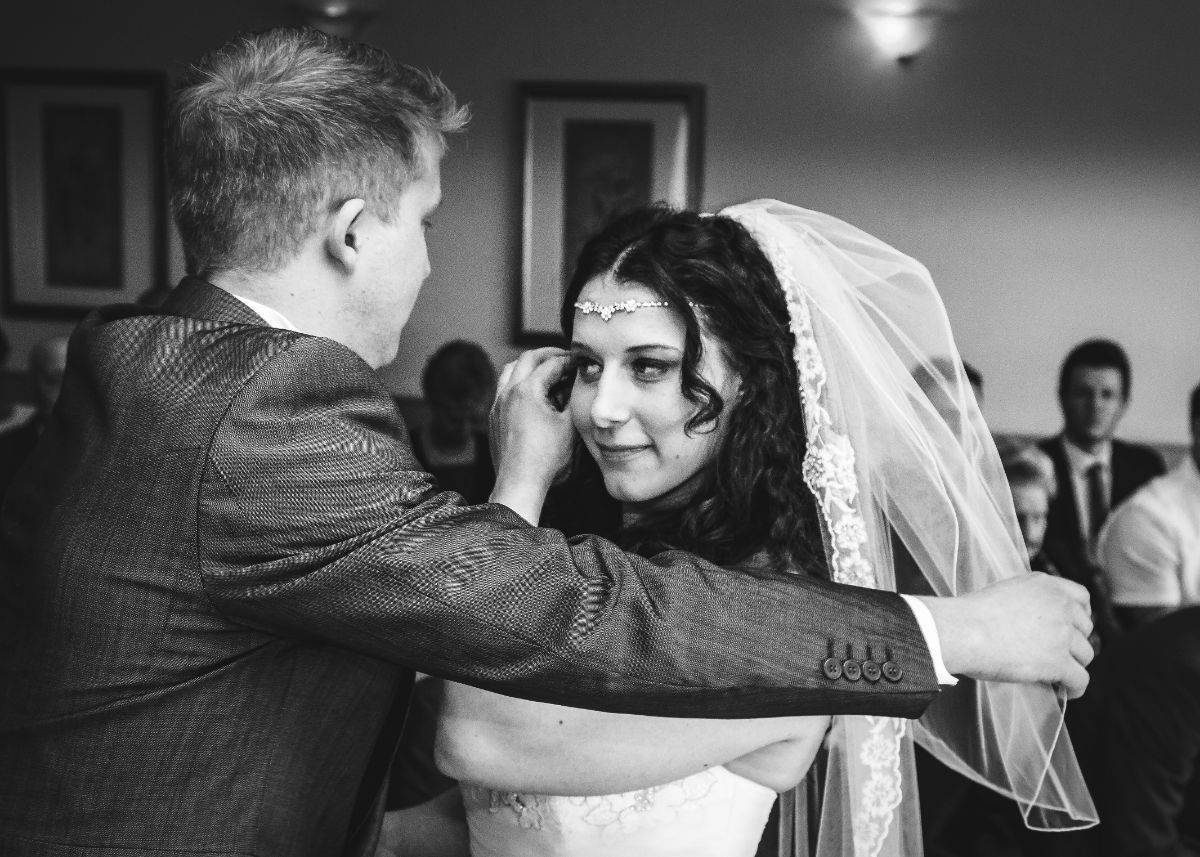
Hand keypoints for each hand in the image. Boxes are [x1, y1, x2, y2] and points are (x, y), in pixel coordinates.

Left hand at [489, 348, 574, 523]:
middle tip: (565, 358)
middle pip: (528, 358)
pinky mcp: (493, 416)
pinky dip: (518, 381)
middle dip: (548, 355)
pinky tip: (530, 393)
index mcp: (528, 390)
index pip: (552, 364)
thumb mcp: (570, 425)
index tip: (582, 362)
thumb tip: (582, 383)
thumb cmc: (547, 458)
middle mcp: (508, 391)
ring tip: (545, 370)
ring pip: (510, 369)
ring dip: (529, 365)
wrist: (519, 483)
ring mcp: (497, 404)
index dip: (570, 361)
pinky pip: (503, 388)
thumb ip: (576, 398)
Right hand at [917, 572, 1094, 697]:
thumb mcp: (1004, 592)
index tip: (1072, 627)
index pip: (1081, 597)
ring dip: (1074, 664)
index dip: (1080, 615)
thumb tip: (1032, 624)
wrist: (962, 631)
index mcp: (1045, 585)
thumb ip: (1027, 602)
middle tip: (1059, 654)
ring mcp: (1062, 634)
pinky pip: (1080, 679)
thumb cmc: (970, 615)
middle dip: (1074, 641)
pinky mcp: (1058, 661)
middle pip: (1085, 628)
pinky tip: (1066, 691)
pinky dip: (1075, 687)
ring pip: (1085, 655)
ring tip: (1060, 675)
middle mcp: (1059, 605)